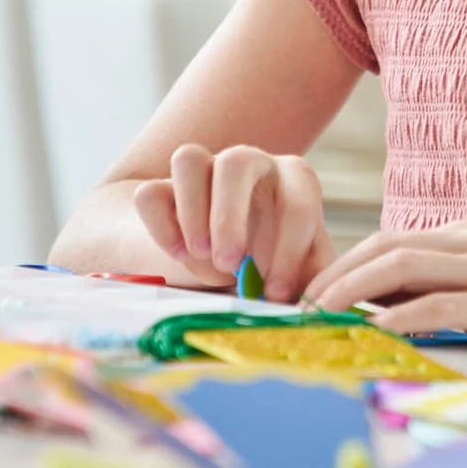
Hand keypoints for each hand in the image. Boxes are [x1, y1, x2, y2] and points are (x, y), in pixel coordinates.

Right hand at [133, 144, 331, 300]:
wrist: (221, 256)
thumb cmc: (273, 263)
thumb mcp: (302, 272)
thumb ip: (312, 283)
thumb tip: (315, 307)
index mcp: (293, 180)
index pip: (298, 202)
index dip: (289, 250)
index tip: (274, 292)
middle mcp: (249, 164)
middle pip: (236, 161)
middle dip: (229, 217)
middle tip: (228, 264)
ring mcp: (203, 171)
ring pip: (188, 160)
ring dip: (191, 211)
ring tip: (199, 254)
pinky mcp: (163, 190)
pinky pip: (151, 192)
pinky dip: (160, 226)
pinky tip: (177, 254)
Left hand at [303, 222, 466, 372]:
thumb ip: (425, 295)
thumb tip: (357, 311)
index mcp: (462, 238)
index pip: (385, 241)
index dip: (339, 265)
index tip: (302, 296)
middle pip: (388, 246)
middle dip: (336, 275)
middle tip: (299, 307)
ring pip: (406, 266)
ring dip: (355, 290)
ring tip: (321, 315)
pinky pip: (441, 303)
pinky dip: (401, 315)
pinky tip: (374, 331)